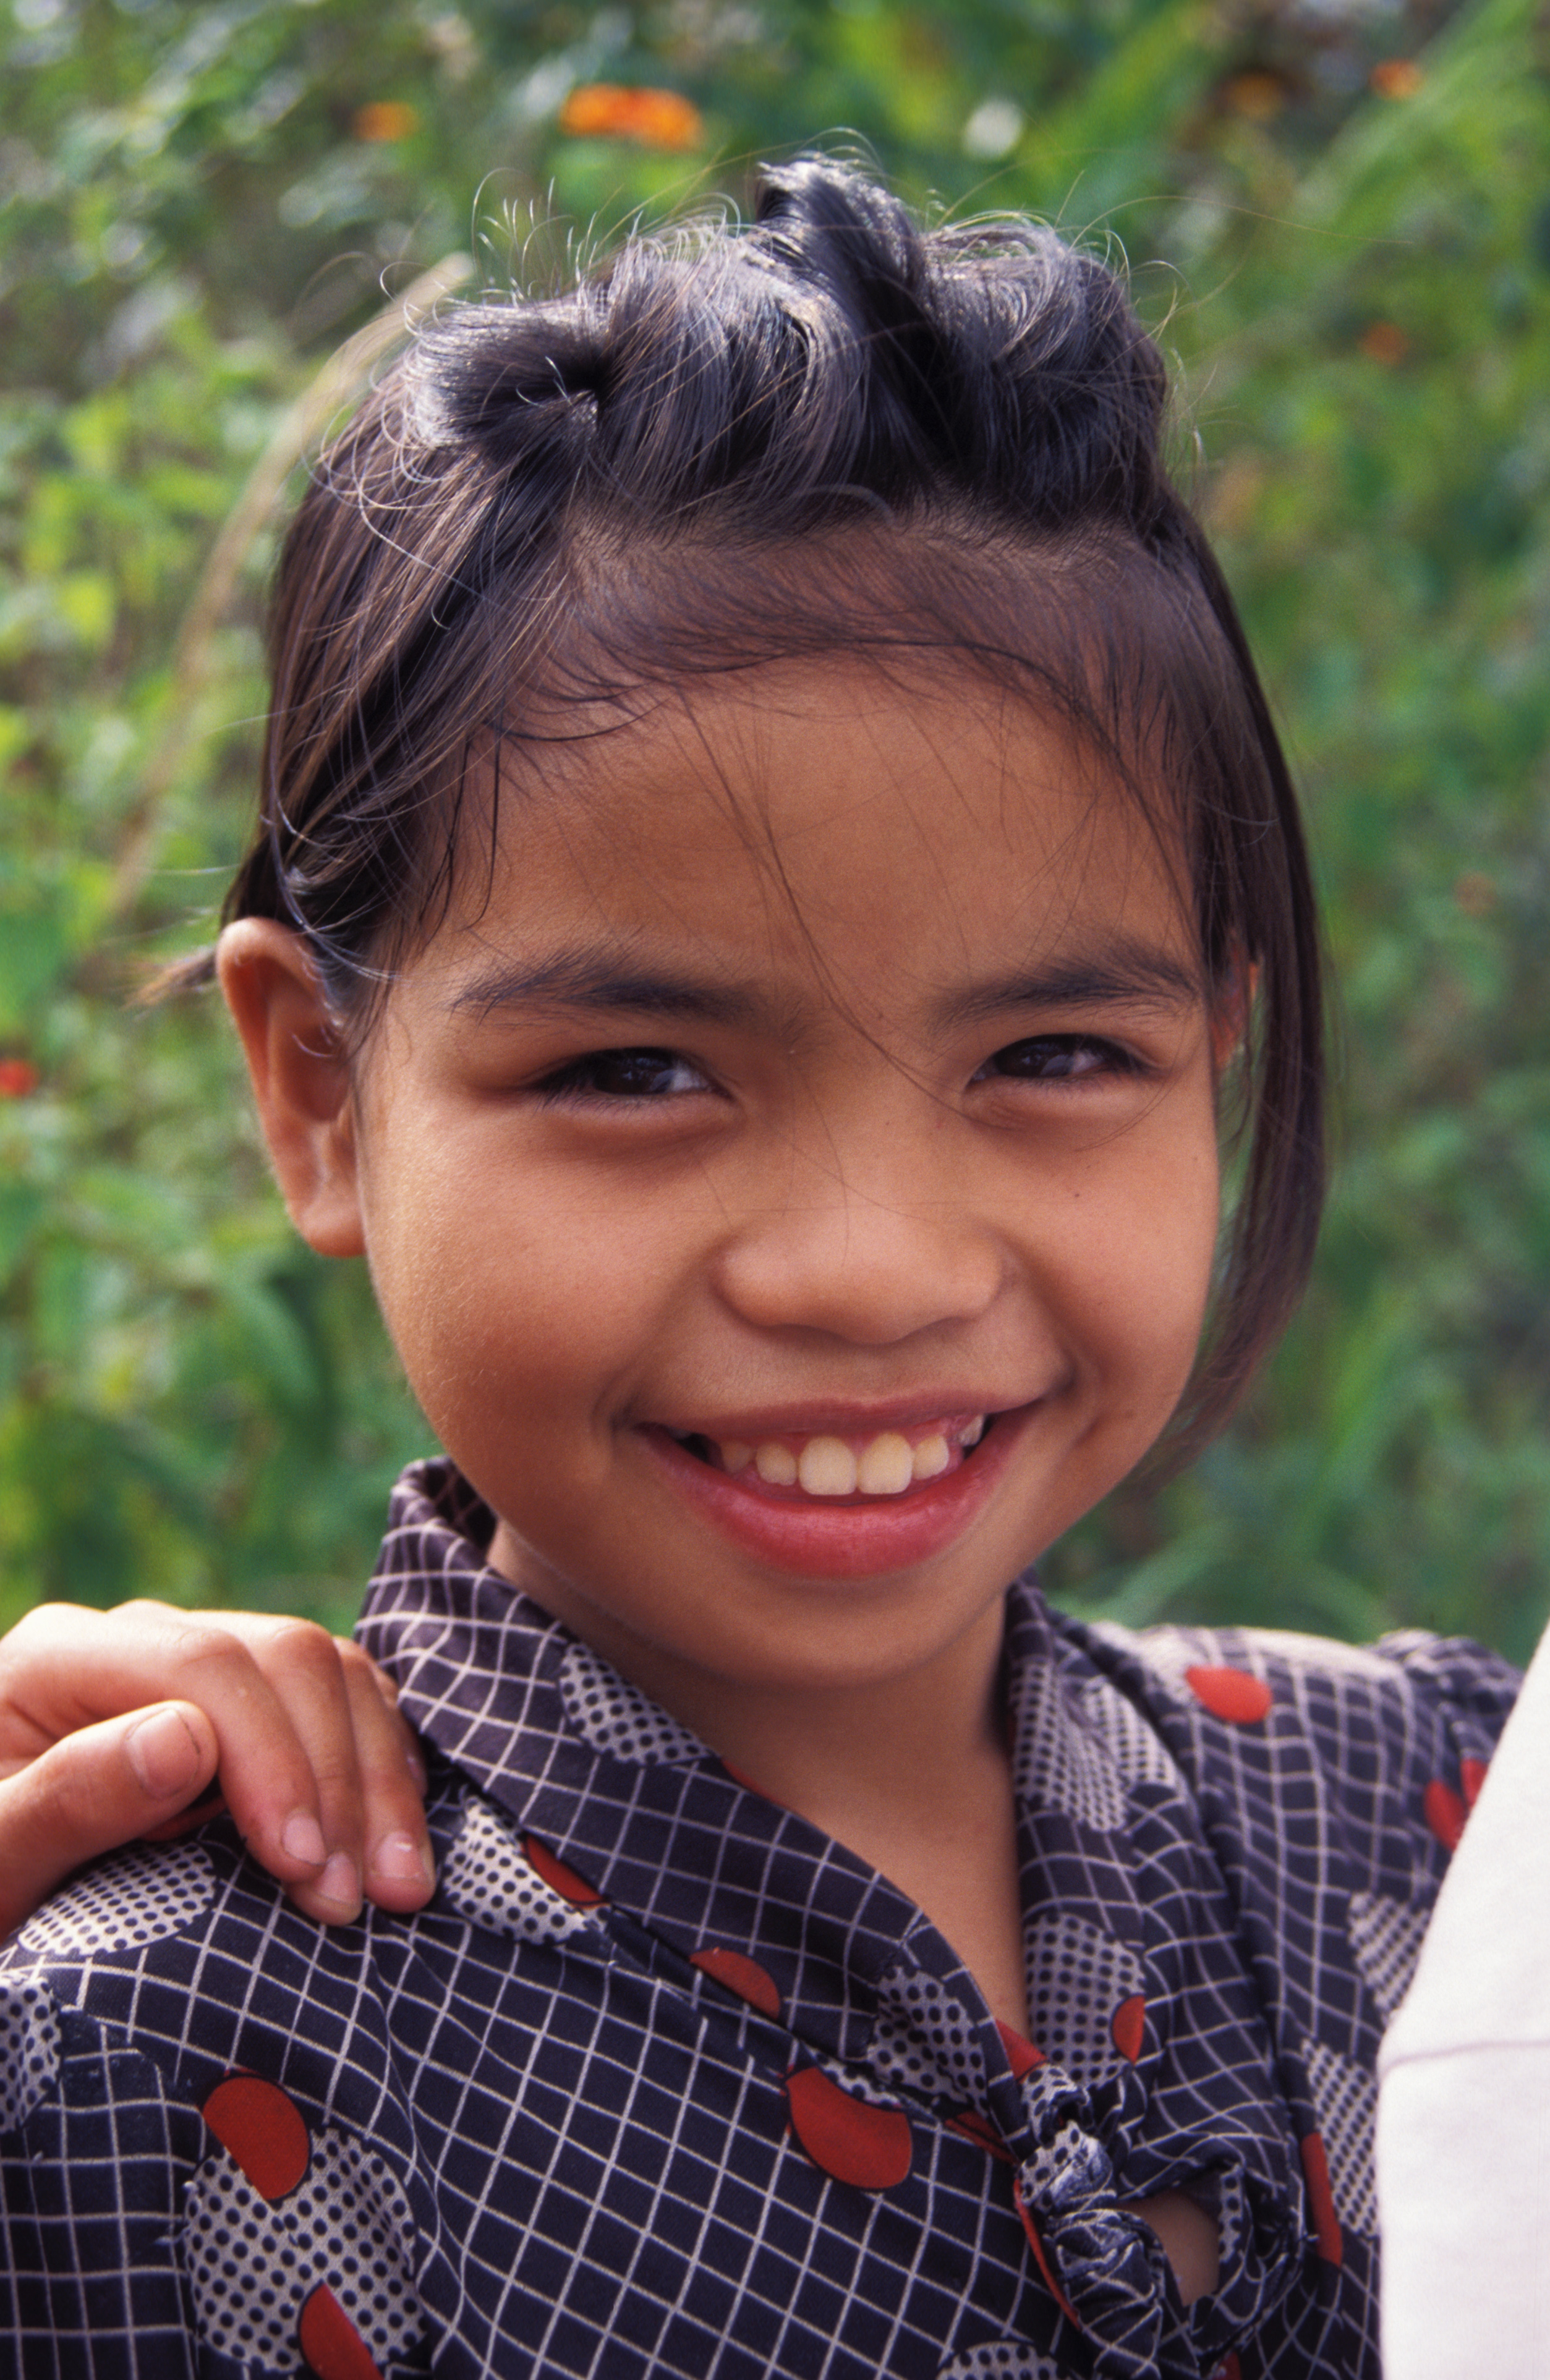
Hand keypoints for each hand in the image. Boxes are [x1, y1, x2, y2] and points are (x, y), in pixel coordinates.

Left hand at [0, 1600, 433, 1935]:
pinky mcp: (249, 1712)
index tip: (300, 1864)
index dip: (271, 1756)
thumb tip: (185, 1737)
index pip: (203, 1665)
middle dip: (336, 1777)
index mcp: (63, 1655)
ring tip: (398, 1888)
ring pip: (332, 1675)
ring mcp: (202, 1671)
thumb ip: (66, 1799)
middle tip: (353, 1900)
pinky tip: (395, 1841)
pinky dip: (382, 1769)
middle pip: (285, 1657)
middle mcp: (141, 1640)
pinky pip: (345, 1704)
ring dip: (378, 1780)